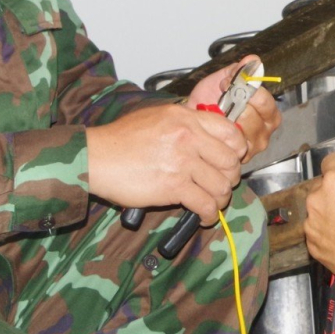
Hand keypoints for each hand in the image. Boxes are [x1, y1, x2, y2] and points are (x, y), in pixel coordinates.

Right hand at [87, 100, 244, 220]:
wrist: (96, 157)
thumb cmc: (121, 139)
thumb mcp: (156, 116)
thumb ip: (184, 123)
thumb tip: (206, 135)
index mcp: (186, 118)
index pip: (230, 132)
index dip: (238, 149)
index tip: (233, 159)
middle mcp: (188, 137)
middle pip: (231, 161)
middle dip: (231, 177)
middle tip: (221, 184)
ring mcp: (182, 162)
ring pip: (222, 185)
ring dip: (221, 199)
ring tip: (213, 203)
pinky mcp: (174, 187)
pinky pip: (206, 204)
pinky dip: (209, 215)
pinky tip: (203, 217)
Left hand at [188, 55, 280, 157]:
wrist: (193, 117)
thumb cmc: (210, 100)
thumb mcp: (224, 79)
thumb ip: (239, 70)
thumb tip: (252, 60)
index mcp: (268, 110)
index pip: (265, 101)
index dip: (246, 90)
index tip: (230, 82)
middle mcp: (265, 129)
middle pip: (254, 117)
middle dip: (234, 105)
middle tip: (222, 97)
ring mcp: (253, 144)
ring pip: (241, 131)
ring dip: (225, 119)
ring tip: (217, 112)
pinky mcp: (240, 155)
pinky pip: (230, 143)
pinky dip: (219, 132)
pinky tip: (215, 125)